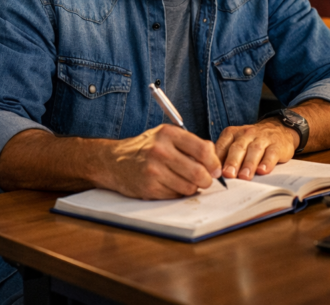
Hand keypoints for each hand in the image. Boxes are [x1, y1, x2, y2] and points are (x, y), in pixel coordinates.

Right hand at [102, 125, 221, 198]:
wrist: (113, 161)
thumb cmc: (144, 149)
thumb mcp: (165, 137)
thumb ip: (191, 143)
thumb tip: (215, 158)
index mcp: (167, 134)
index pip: (203, 150)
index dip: (214, 163)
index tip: (215, 169)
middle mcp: (160, 150)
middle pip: (199, 172)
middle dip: (206, 180)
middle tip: (204, 180)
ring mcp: (153, 170)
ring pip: (189, 187)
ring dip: (190, 188)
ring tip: (181, 180)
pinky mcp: (149, 187)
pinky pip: (176, 196)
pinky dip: (176, 193)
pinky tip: (168, 185)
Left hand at [215, 119, 298, 179]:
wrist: (278, 129)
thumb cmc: (251, 142)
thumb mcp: (236, 142)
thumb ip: (225, 155)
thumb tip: (213, 173)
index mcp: (232, 133)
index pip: (222, 145)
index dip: (218, 159)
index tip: (214, 172)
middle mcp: (246, 134)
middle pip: (238, 148)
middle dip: (232, 161)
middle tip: (228, 174)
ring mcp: (262, 138)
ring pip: (254, 150)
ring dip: (248, 164)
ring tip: (244, 176)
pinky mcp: (277, 145)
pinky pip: (271, 153)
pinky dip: (267, 163)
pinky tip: (263, 171)